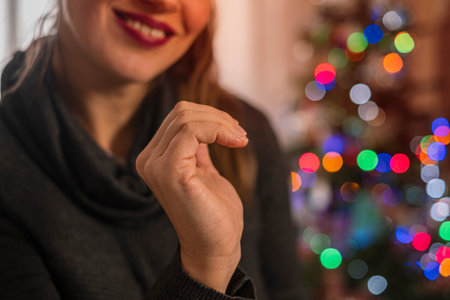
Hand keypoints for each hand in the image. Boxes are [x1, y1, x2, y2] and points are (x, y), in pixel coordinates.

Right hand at [136, 101, 248, 292]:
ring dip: (221, 123)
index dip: (210, 117)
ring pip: (186, 118)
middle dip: (217, 117)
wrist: (216, 246)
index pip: (178, 117)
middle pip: (181, 112)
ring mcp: (155, 165)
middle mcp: (149, 160)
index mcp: (155, 159)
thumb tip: (205, 123)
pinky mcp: (169, 171)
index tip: (236, 132)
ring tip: (241, 139)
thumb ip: (197, 148)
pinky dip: (218, 130)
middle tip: (240, 134)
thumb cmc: (214, 212)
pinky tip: (236, 142)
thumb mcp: (204, 171)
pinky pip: (192, 131)